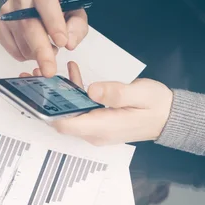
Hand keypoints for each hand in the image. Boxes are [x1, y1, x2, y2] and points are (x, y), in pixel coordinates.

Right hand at [0, 0, 88, 76]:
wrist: (37, 3)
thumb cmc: (58, 8)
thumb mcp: (75, 13)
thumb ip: (77, 27)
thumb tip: (69, 44)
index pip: (45, 0)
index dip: (53, 22)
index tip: (62, 43)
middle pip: (28, 24)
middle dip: (41, 50)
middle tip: (49, 70)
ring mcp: (8, 10)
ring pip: (20, 40)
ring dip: (37, 54)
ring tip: (49, 48)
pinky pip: (11, 47)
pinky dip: (25, 55)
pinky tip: (34, 48)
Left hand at [20, 63, 173, 145]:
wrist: (169, 117)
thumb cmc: (157, 107)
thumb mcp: (140, 95)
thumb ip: (116, 93)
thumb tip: (91, 90)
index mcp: (103, 128)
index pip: (66, 124)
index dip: (47, 111)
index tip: (35, 93)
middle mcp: (96, 132)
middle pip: (62, 119)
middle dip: (46, 100)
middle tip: (34, 76)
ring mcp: (97, 127)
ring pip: (69, 113)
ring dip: (57, 95)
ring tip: (45, 72)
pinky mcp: (99, 120)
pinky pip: (80, 108)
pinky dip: (73, 93)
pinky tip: (70, 73)